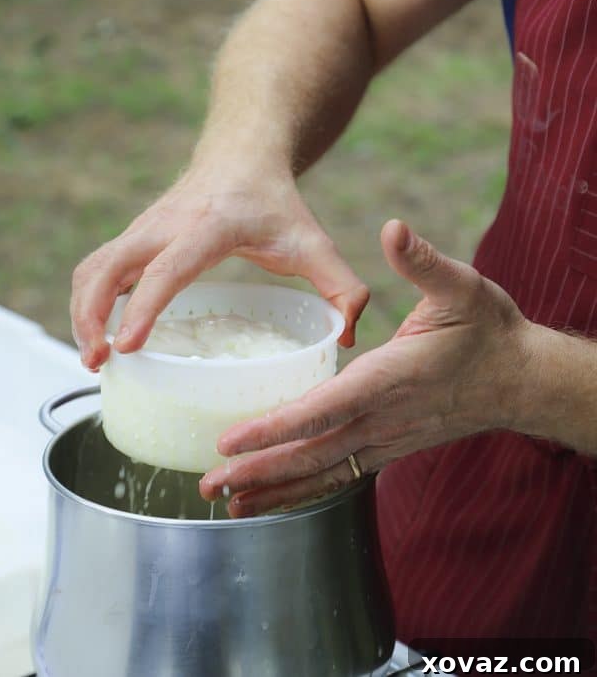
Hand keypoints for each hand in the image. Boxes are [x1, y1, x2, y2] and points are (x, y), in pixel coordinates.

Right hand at [70, 157, 368, 369]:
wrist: (242, 152)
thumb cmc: (275, 201)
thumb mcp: (313, 241)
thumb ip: (341, 286)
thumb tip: (345, 337)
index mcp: (208, 227)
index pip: (166, 269)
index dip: (144, 308)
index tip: (127, 347)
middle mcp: (165, 225)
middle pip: (107, 266)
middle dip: (90, 314)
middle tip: (99, 362)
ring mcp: (144, 228)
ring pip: (92, 267)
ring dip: (82, 310)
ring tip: (94, 357)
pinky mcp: (135, 235)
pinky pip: (97, 266)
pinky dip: (88, 299)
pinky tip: (100, 332)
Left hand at [200, 220, 531, 516]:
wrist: (521, 379)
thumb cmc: (489, 330)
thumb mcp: (462, 286)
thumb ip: (423, 261)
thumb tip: (393, 228)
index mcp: (392, 376)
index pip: (325, 408)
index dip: (276, 427)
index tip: (231, 440)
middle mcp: (385, 416)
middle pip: (314, 451)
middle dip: (260, 468)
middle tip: (208, 482)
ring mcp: (388, 438)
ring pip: (324, 471)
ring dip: (275, 487)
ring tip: (226, 500)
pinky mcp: (390, 447)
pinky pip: (340, 474)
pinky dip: (303, 488)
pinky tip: (272, 496)